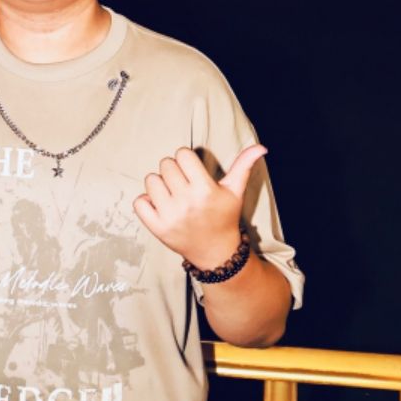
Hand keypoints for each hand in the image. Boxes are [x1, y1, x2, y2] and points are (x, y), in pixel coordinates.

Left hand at [133, 144, 266, 269]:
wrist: (216, 253)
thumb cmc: (224, 216)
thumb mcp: (235, 191)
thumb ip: (243, 166)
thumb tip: (261, 147)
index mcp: (205, 190)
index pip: (182, 154)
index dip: (186, 159)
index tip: (192, 171)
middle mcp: (187, 202)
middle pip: (165, 164)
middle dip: (173, 171)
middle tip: (183, 184)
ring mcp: (170, 216)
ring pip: (150, 180)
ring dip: (159, 184)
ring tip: (172, 194)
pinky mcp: (157, 228)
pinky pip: (139, 202)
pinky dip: (146, 201)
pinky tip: (160, 206)